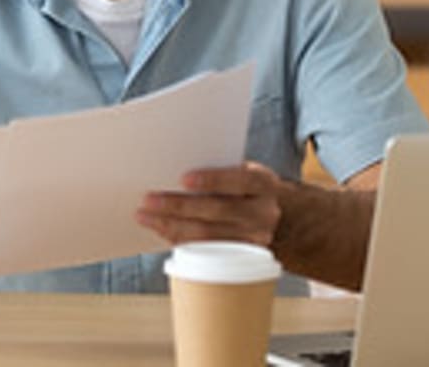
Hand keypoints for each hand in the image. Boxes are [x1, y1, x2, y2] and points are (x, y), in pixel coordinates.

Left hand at [136, 161, 283, 246]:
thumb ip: (220, 171)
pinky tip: (161, 230)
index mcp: (263, 183)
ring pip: (208, 235)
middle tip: (149, 200)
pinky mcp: (240, 258)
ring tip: (146, 217)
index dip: (213, 179)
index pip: (239, 180)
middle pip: (218, 211)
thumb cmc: (249, 188)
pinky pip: (206, 251)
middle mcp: (262, 213)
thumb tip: (172, 169)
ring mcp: (254, 239)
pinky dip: (180, 240)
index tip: (183, 178)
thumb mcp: (245, 172)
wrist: (283, 218)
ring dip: (172, 226)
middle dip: (179, 205)